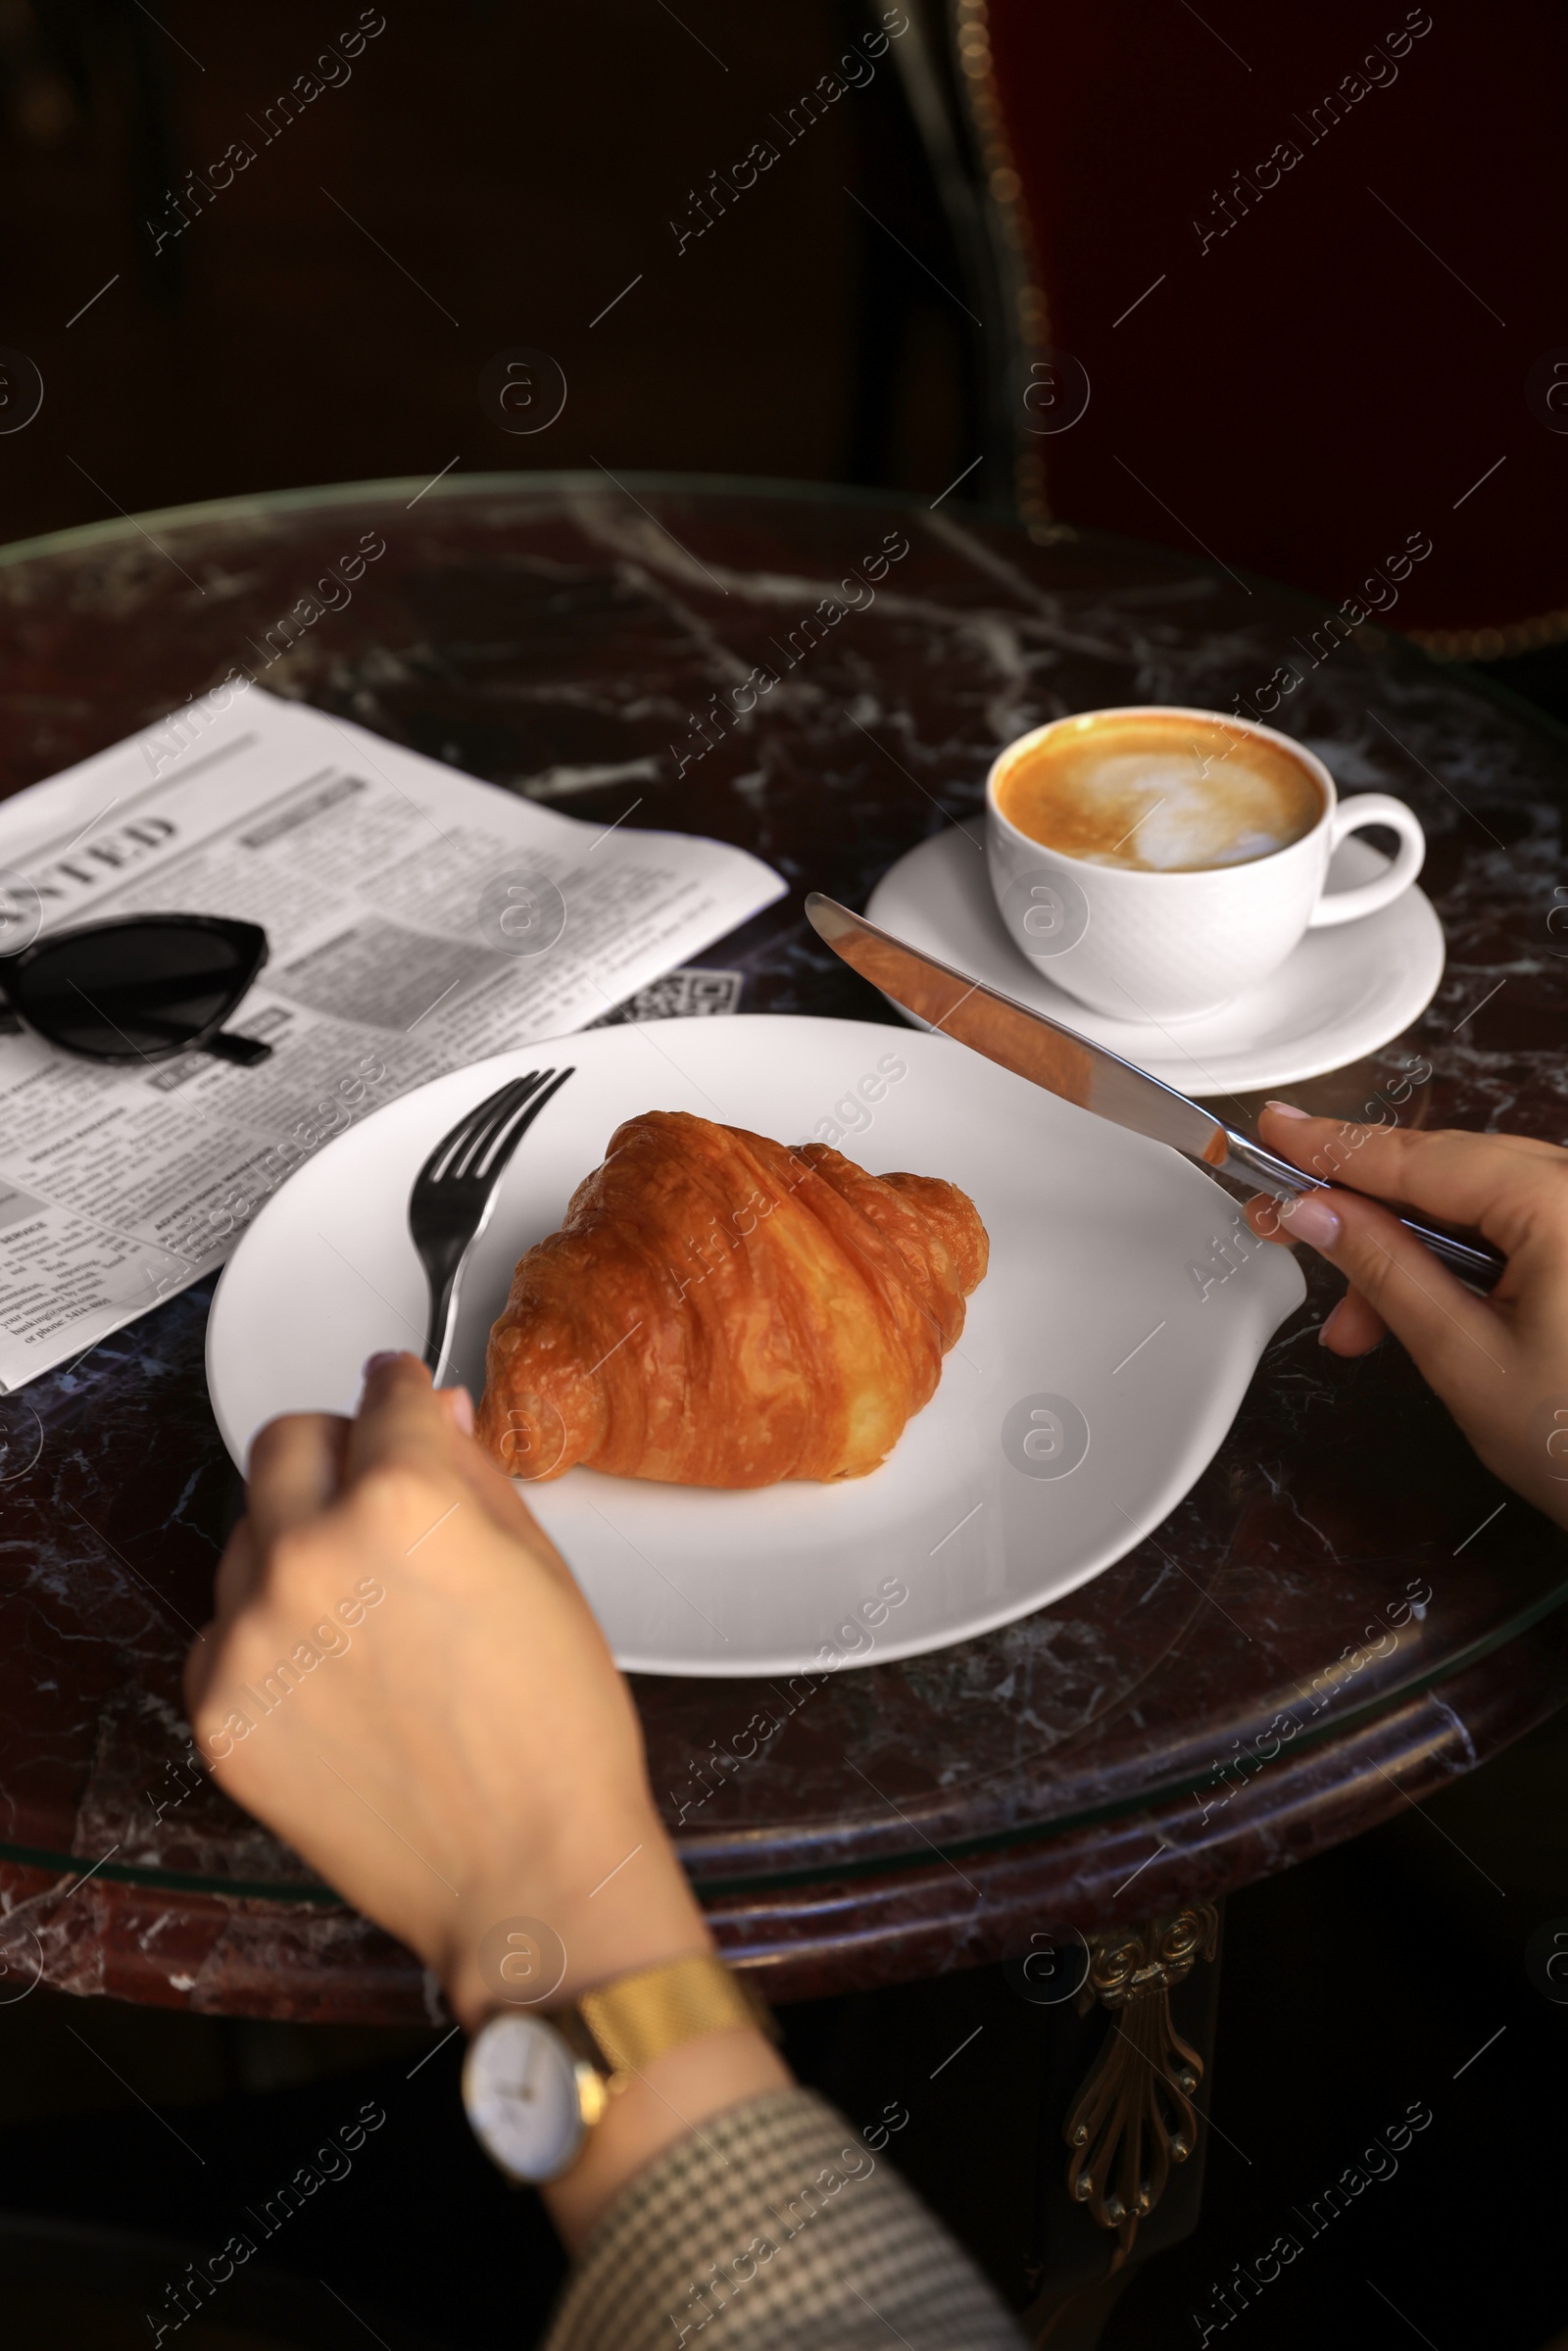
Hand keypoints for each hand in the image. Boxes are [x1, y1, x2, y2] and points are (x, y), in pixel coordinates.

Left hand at [184, 1355, 788, 2244]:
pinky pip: (221, 1634)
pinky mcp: (219, 1709)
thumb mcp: (542, 1572)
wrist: (527, 1872)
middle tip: (374, 1491)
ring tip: (368, 1615)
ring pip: (247, 1537)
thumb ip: (474, 1477)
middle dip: (334, 1451)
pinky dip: (267, 1638)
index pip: (382, 1398)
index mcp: (404, 1504)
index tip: (397, 1392)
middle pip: (287, 1444)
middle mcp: (310, 1554)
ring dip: (296, 1546)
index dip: (401, 1390)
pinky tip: (336, 1678)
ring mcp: (251, 1634)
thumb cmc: (557, 1736)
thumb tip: (438, 1417)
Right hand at [1244, 1104, 1567, 1529]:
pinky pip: (1513, 1229)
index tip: (1277, 1129)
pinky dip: (1458, 1264)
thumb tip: (1318, 1214)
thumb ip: (1385, 1274)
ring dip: (1407, 1254)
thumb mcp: (1465, 1360)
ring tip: (1358, 1327)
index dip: (1337, 1146)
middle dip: (1363, 1217)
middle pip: (1447, 1174)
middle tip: (1288, 1233)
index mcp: (1560, 1206)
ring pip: (1474, 1206)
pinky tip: (1417, 1310)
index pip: (1422, 1157)